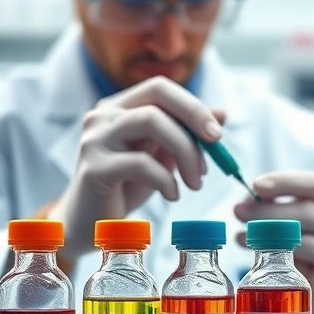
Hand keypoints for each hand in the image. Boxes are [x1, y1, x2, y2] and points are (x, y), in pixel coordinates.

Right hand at [49, 77, 225, 259]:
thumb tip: (222, 113)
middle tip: (217, 149)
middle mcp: (102, 115)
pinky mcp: (94, 168)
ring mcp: (95, 139)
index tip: (217, 134)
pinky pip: (141, 163)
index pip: (160, 88)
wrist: (92, 224)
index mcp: (119, 107)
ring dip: (185, 151)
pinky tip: (172, 195)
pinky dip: (166, 179)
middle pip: (157, 99)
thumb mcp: (163, 157)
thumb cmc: (126, 187)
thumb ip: (186, 134)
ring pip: (150, 122)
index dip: (193, 106)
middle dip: (194, 121)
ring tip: (195, 182)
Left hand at [233, 171, 313, 288]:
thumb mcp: (303, 216)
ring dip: (266, 235)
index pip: (313, 183)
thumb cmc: (312, 241)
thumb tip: (247, 201)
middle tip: (238, 211)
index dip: (283, 182)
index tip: (255, 185)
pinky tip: (256, 254)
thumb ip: (280, 204)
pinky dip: (275, 256)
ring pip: (301, 239)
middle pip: (305, 211)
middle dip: (267, 211)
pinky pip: (300, 264)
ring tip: (241, 235)